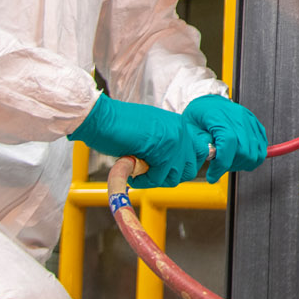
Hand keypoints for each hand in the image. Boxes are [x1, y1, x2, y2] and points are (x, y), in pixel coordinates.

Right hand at [68, 92, 210, 189]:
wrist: (101, 117)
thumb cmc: (118, 125)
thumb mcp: (149, 132)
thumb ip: (164, 145)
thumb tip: (170, 166)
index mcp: (178, 125)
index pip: (197, 152)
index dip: (181, 166)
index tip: (165, 170)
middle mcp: (180, 131)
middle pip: (190, 168)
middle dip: (170, 176)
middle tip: (151, 174)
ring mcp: (174, 141)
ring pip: (176, 176)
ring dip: (157, 180)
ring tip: (140, 173)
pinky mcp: (163, 151)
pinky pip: (158, 178)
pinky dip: (145, 181)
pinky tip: (133, 174)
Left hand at [182, 94, 266, 182]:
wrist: (208, 101)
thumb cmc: (198, 113)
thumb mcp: (189, 128)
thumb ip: (199, 143)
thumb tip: (210, 157)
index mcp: (220, 117)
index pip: (228, 144)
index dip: (222, 164)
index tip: (212, 175)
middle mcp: (238, 118)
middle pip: (245, 151)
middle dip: (232, 165)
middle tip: (220, 166)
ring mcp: (249, 120)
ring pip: (256, 152)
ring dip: (244, 162)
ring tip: (230, 160)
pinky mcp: (255, 123)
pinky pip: (262, 145)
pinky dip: (254, 155)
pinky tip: (240, 155)